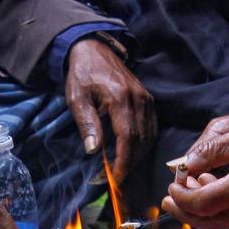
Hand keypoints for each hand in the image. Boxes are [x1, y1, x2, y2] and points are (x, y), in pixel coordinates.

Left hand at [66, 38, 155, 182]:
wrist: (95, 50)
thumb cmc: (82, 74)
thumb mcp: (77, 99)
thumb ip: (87, 124)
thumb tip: (93, 151)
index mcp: (121, 98)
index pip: (128, 138)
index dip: (122, 162)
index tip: (112, 178)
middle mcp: (139, 99)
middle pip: (141, 141)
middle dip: (128, 164)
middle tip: (112, 178)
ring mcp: (146, 99)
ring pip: (149, 137)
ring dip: (136, 157)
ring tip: (119, 169)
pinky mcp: (147, 100)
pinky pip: (151, 128)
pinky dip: (142, 145)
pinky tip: (129, 153)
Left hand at [163, 121, 228, 228]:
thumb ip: (211, 151)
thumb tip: (183, 167)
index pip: (203, 202)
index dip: (182, 196)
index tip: (173, 184)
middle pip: (208, 221)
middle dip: (185, 210)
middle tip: (170, 198)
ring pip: (223, 224)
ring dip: (204, 210)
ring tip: (196, 188)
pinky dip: (224, 210)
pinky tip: (220, 192)